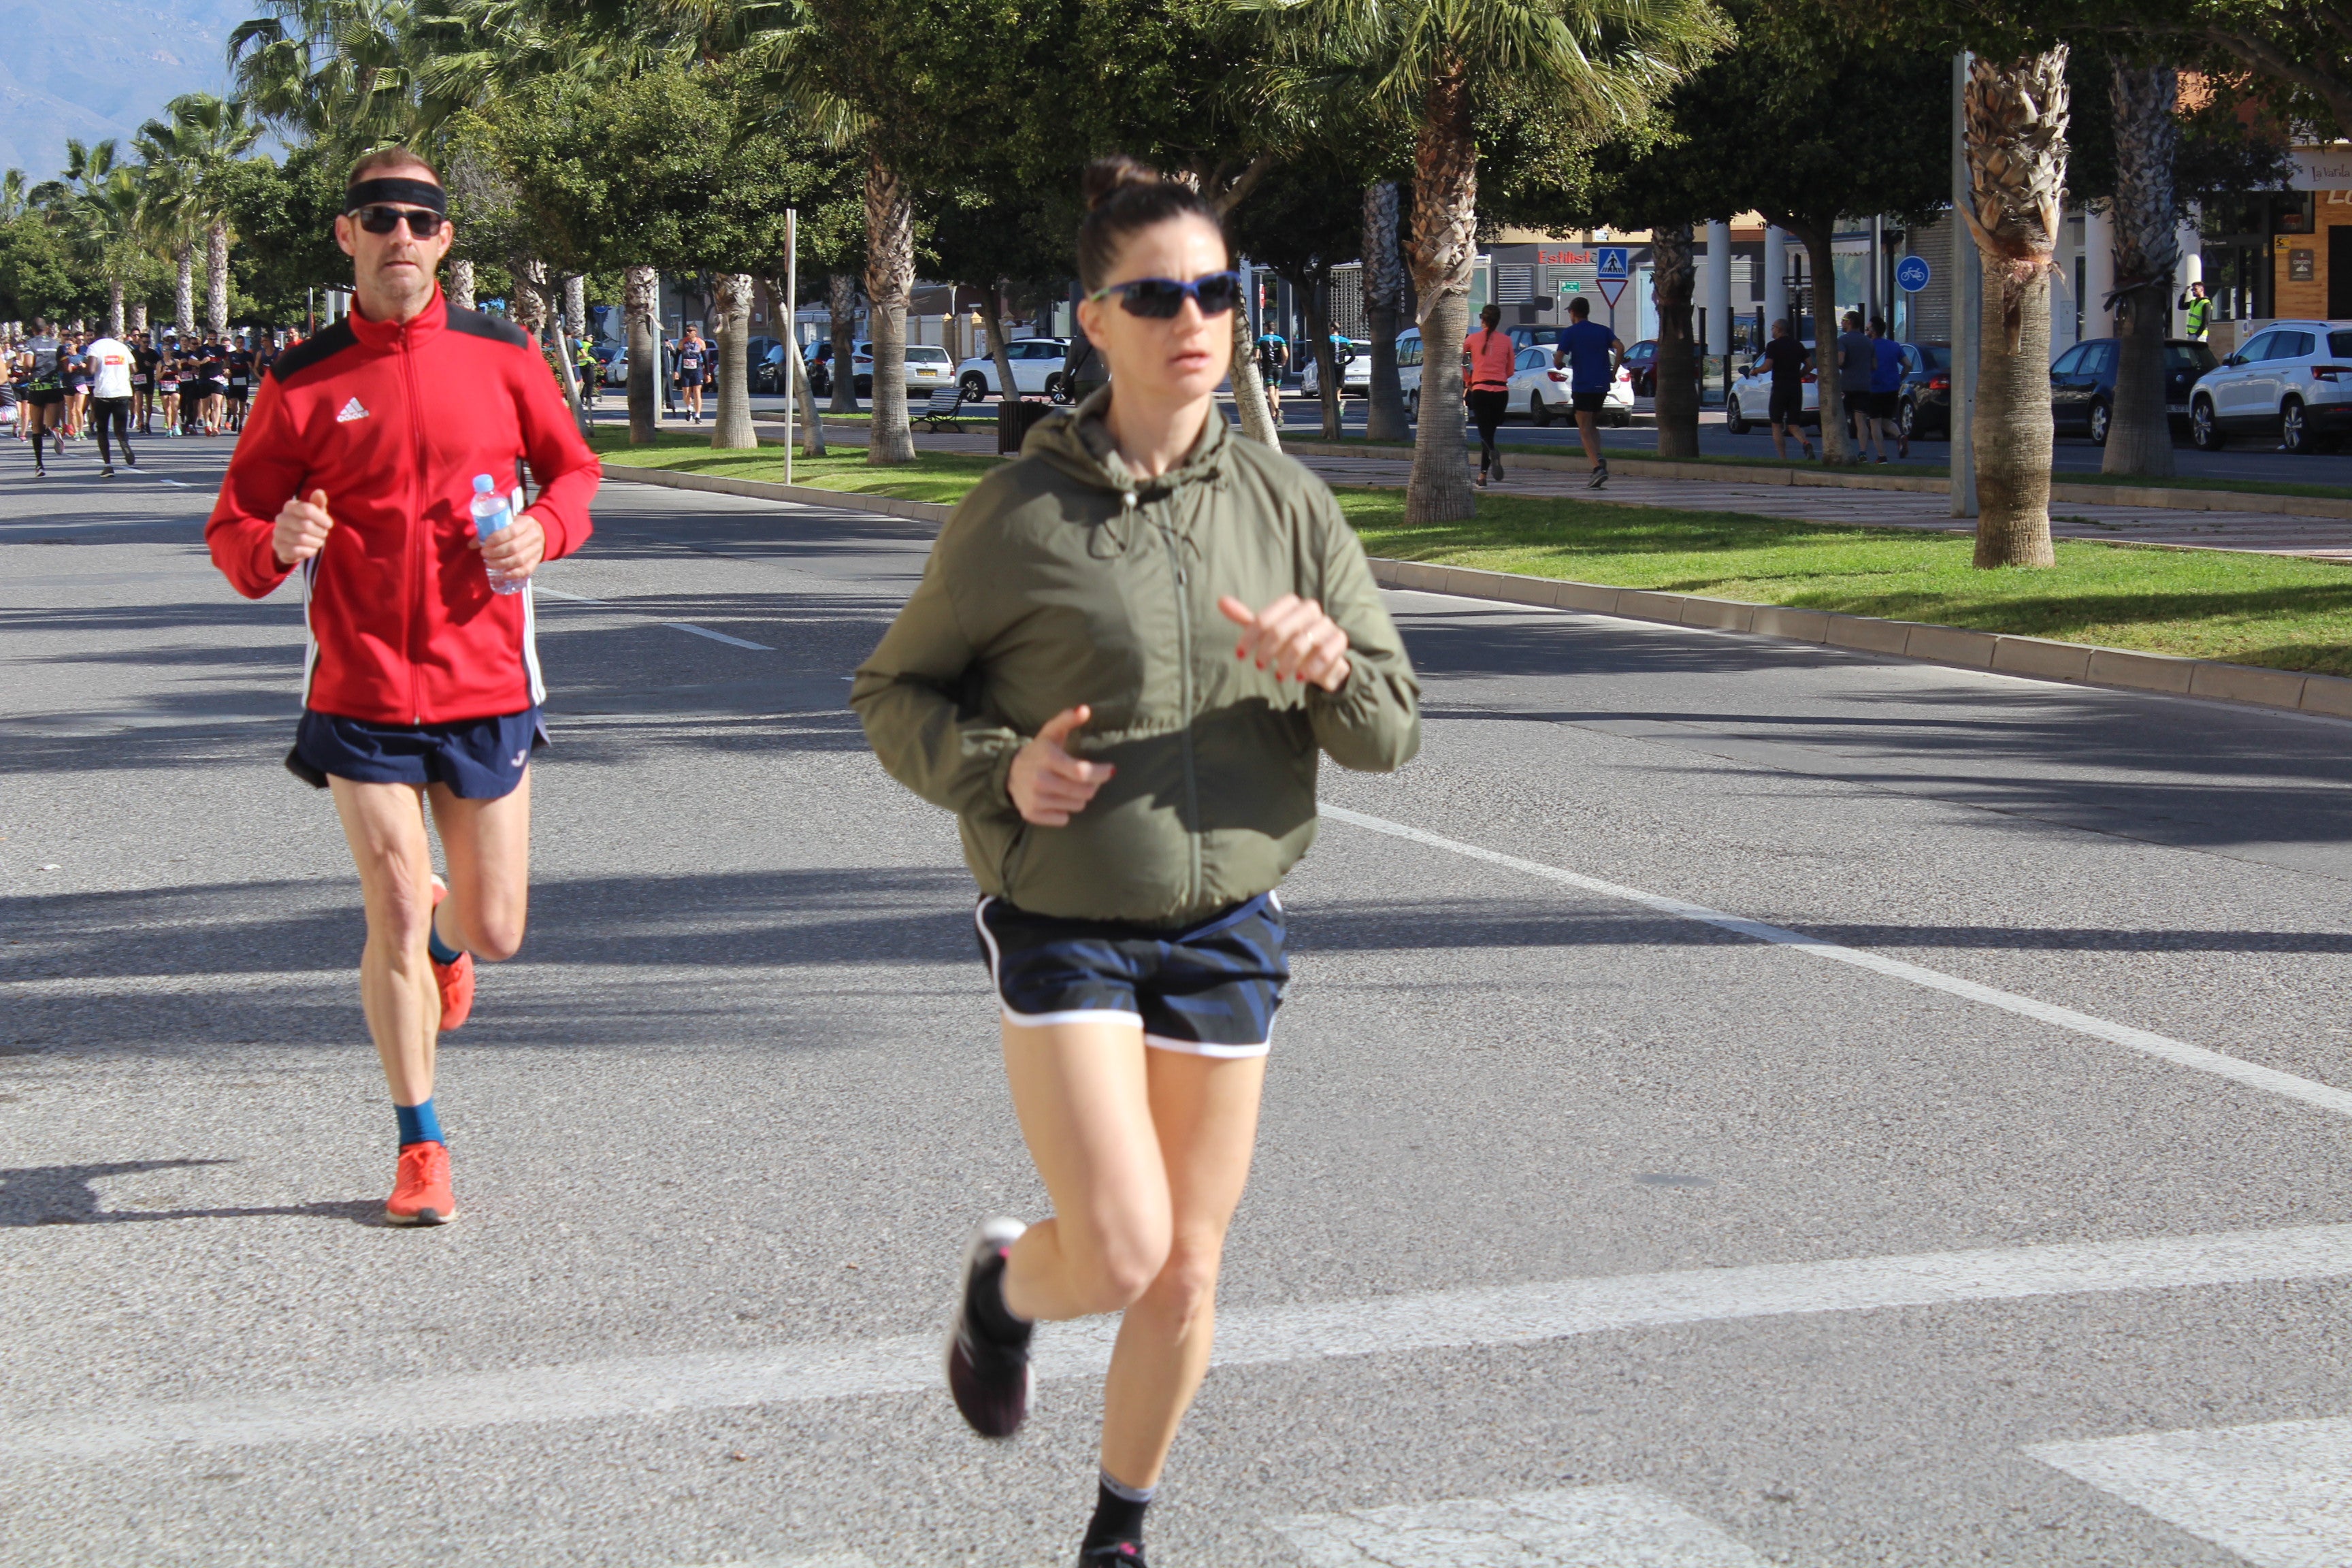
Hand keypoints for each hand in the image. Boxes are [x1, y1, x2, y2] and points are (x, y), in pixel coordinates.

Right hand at [272, 489, 332, 565]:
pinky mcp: (278, 547)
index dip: (321, 518)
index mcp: (290, 506)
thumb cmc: (308, 523)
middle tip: (324, 534)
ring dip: (315, 542)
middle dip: (320, 532)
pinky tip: (312, 549)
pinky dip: (308, 551)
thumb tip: (319, 492)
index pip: (306, 509)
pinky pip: (296, 551)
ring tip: (318, 541)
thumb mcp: (315, 512)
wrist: (291, 541)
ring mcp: (278, 533)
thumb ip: (318, 503)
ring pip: (301, 539)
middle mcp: (281, 518)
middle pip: (305, 525)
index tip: (329, 524)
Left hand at [474, 508, 547, 579]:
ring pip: (519, 560)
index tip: (486, 543)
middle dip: (496, 553)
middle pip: (514, 547)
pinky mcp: (537, 561)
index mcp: (526, 523)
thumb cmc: (518, 527)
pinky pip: (526, 570)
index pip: (512, 531)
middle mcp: (534, 536)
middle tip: (484, 554)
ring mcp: (537, 550)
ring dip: (501, 564)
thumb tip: (471, 545)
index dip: (497, 538)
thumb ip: (490, 531)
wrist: (540, 532)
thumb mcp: (507, 523)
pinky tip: (503, 574)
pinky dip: (514, 573)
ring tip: (489, 564)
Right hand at [1008, 704, 1114, 826]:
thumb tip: (1085, 709)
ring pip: (1076, 806)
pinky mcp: (1031, 813)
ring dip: (1079, 797)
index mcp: (1048, 758)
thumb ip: (1068, 719)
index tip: (1111, 770)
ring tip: (1070, 787)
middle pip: (1084, 792)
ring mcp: (1034, 798)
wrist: (1009, 772)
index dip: (1101, 773)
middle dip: (1092, 786)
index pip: (1081, 772)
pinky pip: (1063, 819)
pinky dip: (1064, 811)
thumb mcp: (1051, 732)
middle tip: (1088, 779)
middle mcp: (1040, 780)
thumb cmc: (1039, 751)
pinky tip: (1057, 799)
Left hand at [1220, 594, 1350, 691]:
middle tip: (1260, 667)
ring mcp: (1326, 624)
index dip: (1249, 638)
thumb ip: (1247, 619)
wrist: (1322, 660)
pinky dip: (1310, 668)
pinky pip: (1325, 653)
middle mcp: (1309, 609)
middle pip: (1280, 630)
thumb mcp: (1267, 633)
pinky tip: (1300, 678)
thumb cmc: (1290, 644)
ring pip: (1301, 643)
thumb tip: (1221, 601)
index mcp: (1291, 603)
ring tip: (1280, 676)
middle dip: (1266, 652)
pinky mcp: (1339, 640)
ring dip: (1286, 663)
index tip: (1240, 656)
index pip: (1264, 619)